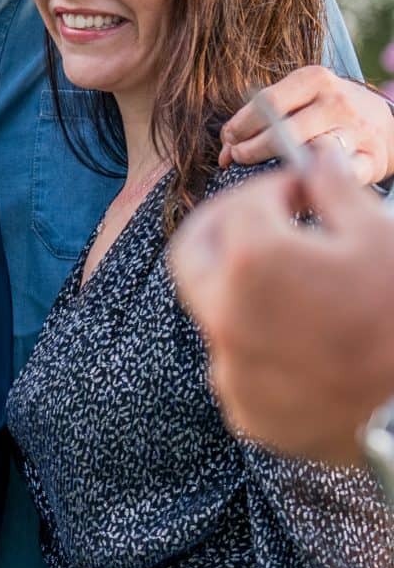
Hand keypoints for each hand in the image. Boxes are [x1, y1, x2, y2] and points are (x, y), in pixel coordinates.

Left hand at [173, 152, 393, 464]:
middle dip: (222, 224)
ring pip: (212, 310)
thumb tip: (320, 157)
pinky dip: (258, 342)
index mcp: (253, 261)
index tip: (304, 190)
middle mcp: (222, 313)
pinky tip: (300, 337)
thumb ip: (336, 189)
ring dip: (241, 287)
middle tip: (263, 218)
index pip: (243, 202)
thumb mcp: (379, 236)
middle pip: (193, 251)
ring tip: (294, 283)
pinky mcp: (244, 410)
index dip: (277, 188)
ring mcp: (228, 367)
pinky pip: (237, 364)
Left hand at [221, 64, 393, 181]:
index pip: (267, 102)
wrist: (382, 122)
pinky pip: (337, 177)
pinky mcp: (371, 159)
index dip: (241, 124)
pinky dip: (315, 183)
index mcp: (315, 79)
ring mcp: (356, 130)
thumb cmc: (325, 112)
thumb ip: (261, 119)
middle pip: (282, 130)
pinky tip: (298, 183)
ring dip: (277, 167)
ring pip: (308, 152)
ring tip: (262, 172)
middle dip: (251, 148)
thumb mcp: (298, 100)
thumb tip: (224, 152)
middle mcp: (337, 102)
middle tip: (237, 158)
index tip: (229, 139)